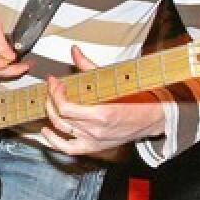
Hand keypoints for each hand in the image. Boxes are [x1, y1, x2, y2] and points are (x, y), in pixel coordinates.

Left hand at [40, 44, 165, 156]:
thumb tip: (74, 51)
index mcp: (101, 114)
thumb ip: (89, 66)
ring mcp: (94, 140)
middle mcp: (96, 130)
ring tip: (49, 102)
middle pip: (61, 117)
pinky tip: (45, 132)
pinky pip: (68, 149)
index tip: (55, 82)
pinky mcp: (94, 147)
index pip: (65, 108)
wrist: (154, 118)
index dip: (55, 94)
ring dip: (50, 114)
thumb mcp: (113, 80)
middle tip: (53, 88)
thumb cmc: (138, 98)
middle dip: (51, 99)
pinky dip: (53, 142)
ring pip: (62, 129)